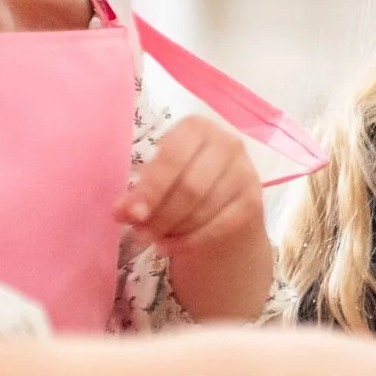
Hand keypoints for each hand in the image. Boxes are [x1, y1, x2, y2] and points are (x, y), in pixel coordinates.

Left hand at [119, 115, 266, 254]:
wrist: (222, 199)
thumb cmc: (181, 179)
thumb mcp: (157, 179)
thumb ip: (138, 193)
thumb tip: (122, 212)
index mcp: (196, 128)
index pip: (173, 157)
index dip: (152, 188)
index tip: (133, 214)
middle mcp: (227, 143)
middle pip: (191, 187)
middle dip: (161, 216)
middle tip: (139, 235)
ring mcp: (245, 172)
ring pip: (203, 210)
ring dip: (173, 231)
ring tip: (153, 239)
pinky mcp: (254, 201)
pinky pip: (218, 227)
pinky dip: (190, 241)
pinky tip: (170, 247)